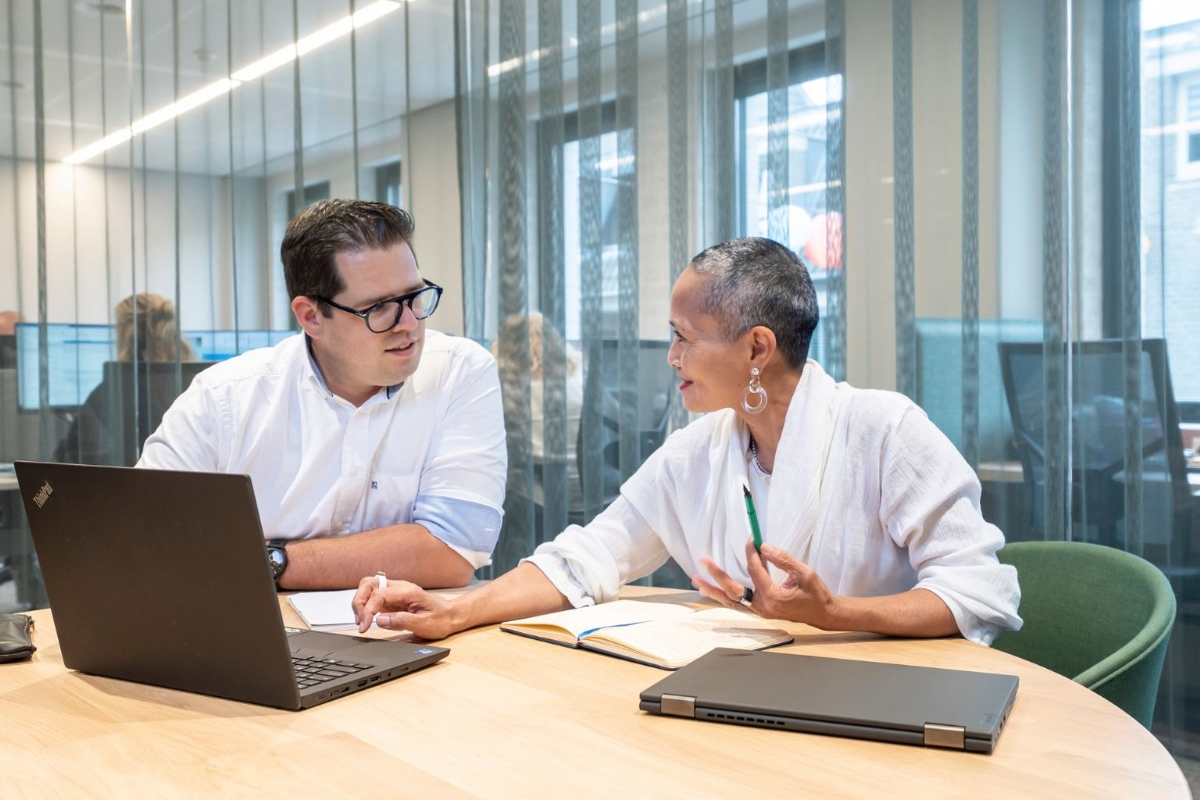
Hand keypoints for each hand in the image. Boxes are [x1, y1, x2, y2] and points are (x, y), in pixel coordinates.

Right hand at [351, 577, 462, 639]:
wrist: (450, 616)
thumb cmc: (440, 619)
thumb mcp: (424, 624)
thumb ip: (401, 621)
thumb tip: (380, 620)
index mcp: (407, 591)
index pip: (379, 594)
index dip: (368, 610)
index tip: (364, 626)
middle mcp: (398, 588)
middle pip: (368, 583)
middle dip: (359, 601)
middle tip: (360, 622)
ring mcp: (393, 592)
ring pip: (367, 588)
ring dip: (360, 603)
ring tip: (361, 622)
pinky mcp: (390, 600)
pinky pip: (372, 598)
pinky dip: (364, 607)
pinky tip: (365, 620)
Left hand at [692, 539, 836, 628]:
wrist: (824, 614)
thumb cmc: (816, 593)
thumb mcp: (804, 572)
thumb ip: (783, 559)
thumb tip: (763, 547)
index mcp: (773, 597)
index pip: (755, 571)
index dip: (751, 553)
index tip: (751, 540)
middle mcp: (763, 607)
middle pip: (734, 589)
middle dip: (718, 574)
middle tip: (704, 561)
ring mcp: (760, 611)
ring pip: (732, 600)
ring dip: (714, 590)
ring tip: (696, 581)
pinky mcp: (761, 611)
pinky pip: (739, 604)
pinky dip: (725, 597)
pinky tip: (713, 591)